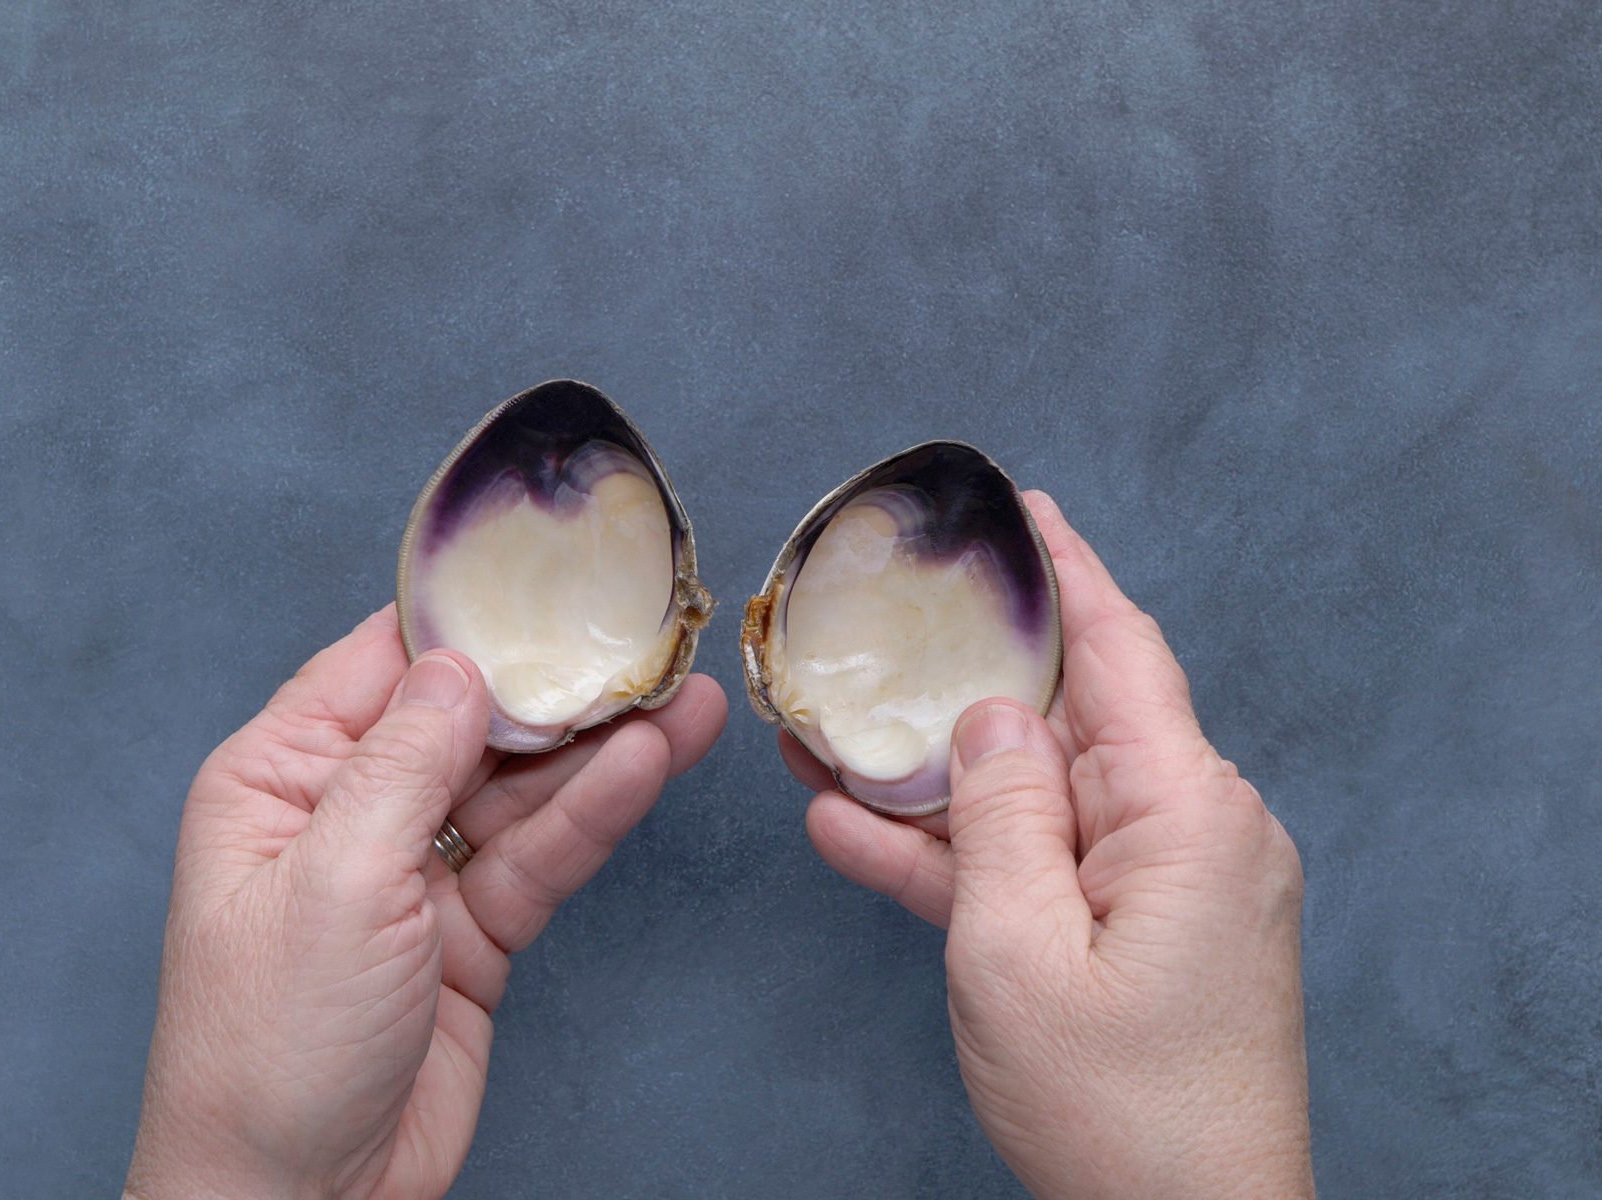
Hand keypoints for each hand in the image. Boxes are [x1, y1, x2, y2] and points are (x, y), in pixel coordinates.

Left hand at [125, 606, 726, 1199]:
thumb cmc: (270, 1048)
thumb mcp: (332, 882)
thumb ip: (402, 764)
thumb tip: (460, 664)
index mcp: (278, 778)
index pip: (380, 666)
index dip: (465, 620)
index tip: (546, 576)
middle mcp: (345, 814)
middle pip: (465, 722)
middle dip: (552, 683)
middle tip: (644, 635)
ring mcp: (413, 876)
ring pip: (517, 789)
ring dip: (596, 748)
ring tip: (685, 697)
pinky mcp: (470, 934)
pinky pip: (539, 856)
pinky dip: (593, 815)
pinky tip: (650, 766)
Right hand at [794, 492, 1312, 1199]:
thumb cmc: (1117, 1110)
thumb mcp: (1018, 950)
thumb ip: (996, 814)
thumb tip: (991, 712)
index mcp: (1186, 810)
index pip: (1121, 650)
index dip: (1067, 570)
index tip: (1020, 505)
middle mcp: (1191, 829)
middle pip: (1065, 720)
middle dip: (966, 679)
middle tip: (882, 626)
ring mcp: (1165, 884)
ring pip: (1035, 798)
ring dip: (937, 781)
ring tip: (823, 737)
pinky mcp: (1138, 933)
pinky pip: (1041, 868)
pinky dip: (963, 855)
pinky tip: (854, 829)